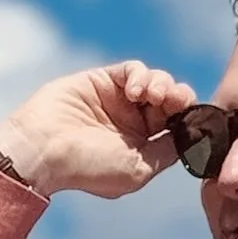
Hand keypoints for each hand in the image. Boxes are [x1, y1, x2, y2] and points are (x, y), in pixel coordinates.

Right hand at [0, 62, 196, 197]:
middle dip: (179, 97)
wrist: (44, 150)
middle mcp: (132, 123)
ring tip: (152, 96)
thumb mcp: (138, 168)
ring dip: (163, 85)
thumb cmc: (88, 168)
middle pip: (171, 101)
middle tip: (175, 101)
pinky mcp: (103, 80)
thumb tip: (192, 137)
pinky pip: (133, 70)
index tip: (193, 117)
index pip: (177, 126)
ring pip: (156, 82)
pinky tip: (135, 92)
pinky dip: (141, 75)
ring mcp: (117, 100)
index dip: (189, 117)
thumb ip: (167, 151)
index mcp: (143, 147)